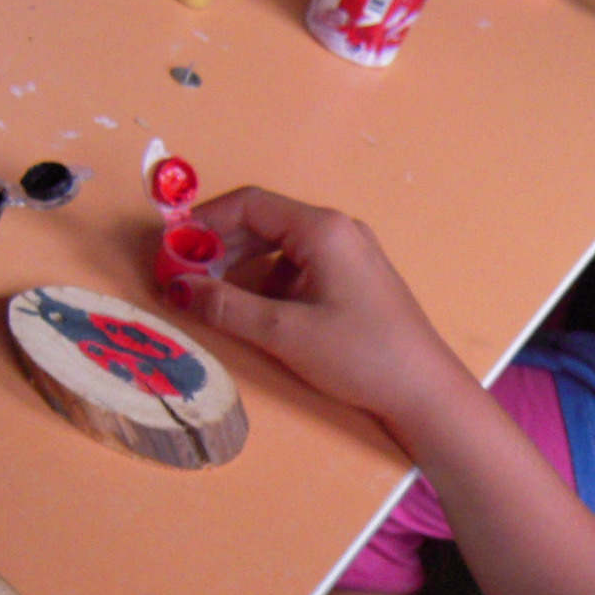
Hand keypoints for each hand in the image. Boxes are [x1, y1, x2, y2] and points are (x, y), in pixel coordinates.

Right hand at [169, 188, 470, 428]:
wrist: (424, 391)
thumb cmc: (360, 355)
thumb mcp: (283, 332)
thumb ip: (226, 306)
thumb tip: (176, 288)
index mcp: (322, 229)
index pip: (248, 204)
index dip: (202, 223)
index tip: (171, 250)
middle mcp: (338, 230)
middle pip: (263, 222)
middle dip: (218, 247)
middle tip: (182, 277)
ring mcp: (350, 254)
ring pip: (280, 248)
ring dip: (241, 268)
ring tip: (211, 297)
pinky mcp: (354, 280)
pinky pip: (300, 268)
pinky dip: (269, 284)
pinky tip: (253, 312)